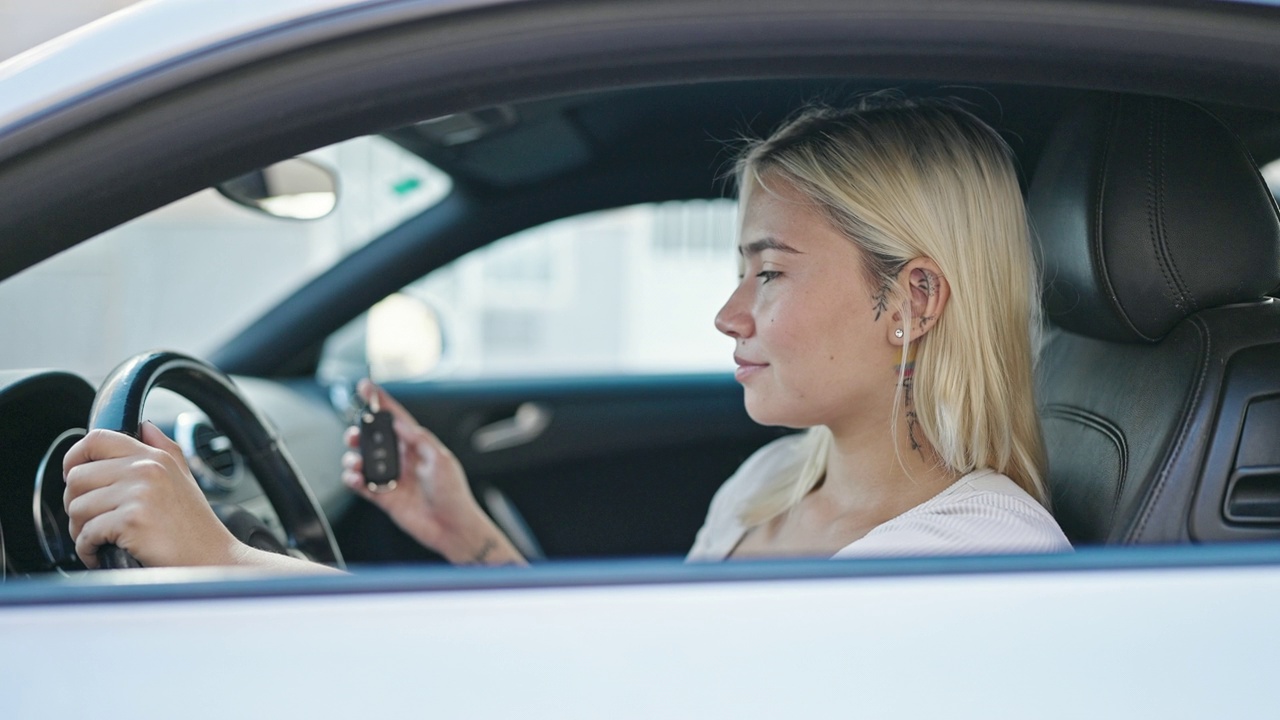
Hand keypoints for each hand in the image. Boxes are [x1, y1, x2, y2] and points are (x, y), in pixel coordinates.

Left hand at [62, 422, 241, 568]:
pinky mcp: (132, 521)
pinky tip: (104, 553)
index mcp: (155, 457)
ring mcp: (139, 494)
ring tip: (101, 539)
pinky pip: (86, 533)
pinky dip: (88, 549)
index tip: (75, 478)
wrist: (213, 560)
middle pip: (77, 476)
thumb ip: (163, 448)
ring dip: (81, 530)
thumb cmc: (196, 528)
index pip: (97, 439)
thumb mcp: (184, 478)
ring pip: (77, 507)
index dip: (74, 457)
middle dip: (75, 504)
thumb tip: (144, 427)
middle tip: (91, 520)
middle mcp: (146, 469)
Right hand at [342, 380, 524, 564]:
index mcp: (417, 446)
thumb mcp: (441, 460)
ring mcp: (391, 478)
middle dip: (359, 432)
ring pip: (363, 461)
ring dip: (353, 458)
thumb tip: (401, 423)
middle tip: (354, 434)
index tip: (365, 386)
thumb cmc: (453, 494)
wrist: (451, 526)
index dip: (380, 401)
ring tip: (354, 461)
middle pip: (373, 438)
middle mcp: (402, 459)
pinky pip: (362, 485)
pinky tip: (354, 477)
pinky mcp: (383, 497)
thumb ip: (420, 439)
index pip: (395, 418)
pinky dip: (353, 479)